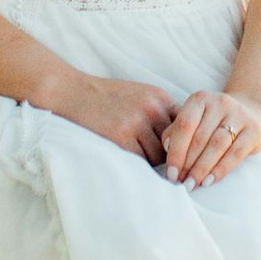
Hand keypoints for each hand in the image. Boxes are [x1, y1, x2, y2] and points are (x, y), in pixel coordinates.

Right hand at [43, 65, 176, 161]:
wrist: (75, 92)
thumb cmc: (108, 97)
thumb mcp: (141, 95)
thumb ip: (160, 112)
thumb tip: (182, 140)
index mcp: (159, 96)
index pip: (185, 125)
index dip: (184, 142)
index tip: (180, 154)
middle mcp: (152, 108)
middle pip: (175, 143)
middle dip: (170, 156)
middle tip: (167, 167)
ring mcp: (137, 122)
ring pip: (159, 156)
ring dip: (152, 162)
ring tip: (143, 163)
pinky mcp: (121, 137)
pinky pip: (141, 161)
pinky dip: (139, 166)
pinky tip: (132, 163)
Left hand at [159, 86, 260, 189]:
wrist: (252, 109)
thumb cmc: (214, 120)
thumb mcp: (195, 119)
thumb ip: (177, 131)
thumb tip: (166, 148)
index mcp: (200, 99)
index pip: (184, 125)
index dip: (176, 151)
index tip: (170, 173)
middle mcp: (220, 103)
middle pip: (200, 137)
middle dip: (187, 164)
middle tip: (180, 182)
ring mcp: (239, 115)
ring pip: (216, 145)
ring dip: (202, 168)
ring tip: (192, 184)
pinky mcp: (254, 131)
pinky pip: (235, 153)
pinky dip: (220, 169)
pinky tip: (209, 181)